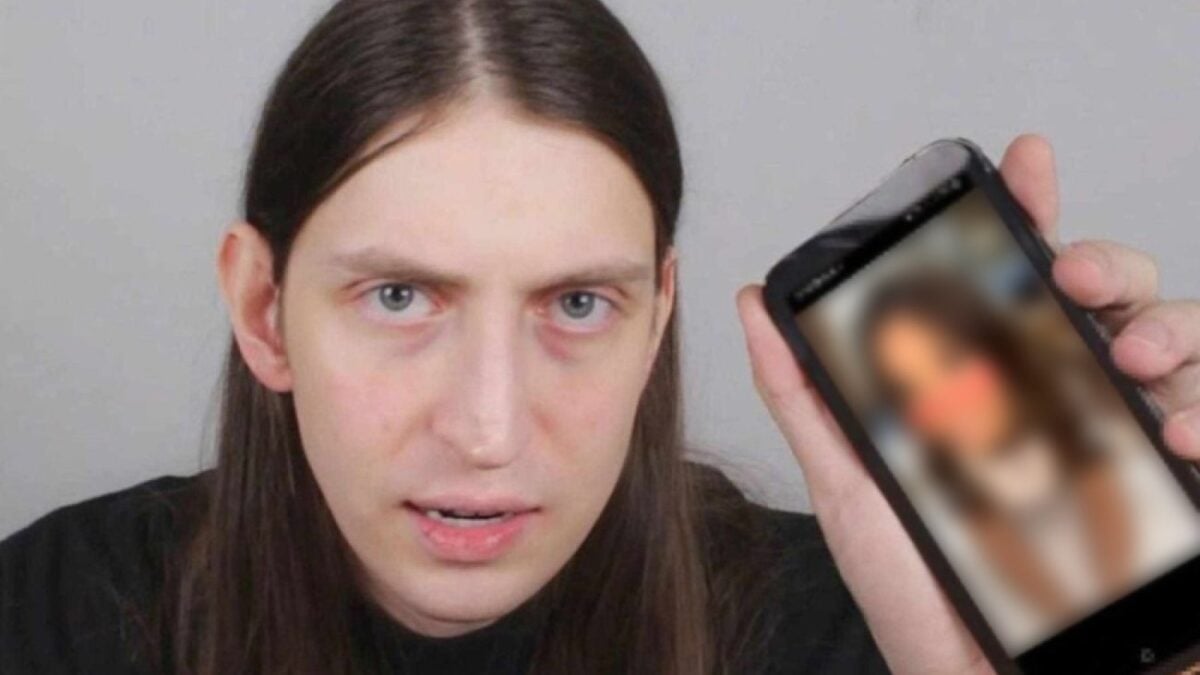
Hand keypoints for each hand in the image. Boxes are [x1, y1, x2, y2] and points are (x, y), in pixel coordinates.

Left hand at [736, 134, 1199, 674]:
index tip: (1025, 160)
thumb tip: (754, 306)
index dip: (1030, 214)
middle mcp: (1068, 406)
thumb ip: (805, 397)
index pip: (1020, 283)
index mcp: (994, 391)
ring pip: (1179, 349)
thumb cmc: (912, 595)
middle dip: (1108, 264)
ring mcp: (1127, 450)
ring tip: (1132, 356)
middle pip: (1112, 300)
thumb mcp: (849, 487)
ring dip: (1169, 330)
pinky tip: (1181, 433)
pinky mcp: (1176, 504)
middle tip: (1074, 276)